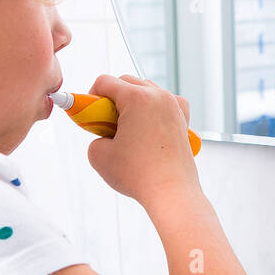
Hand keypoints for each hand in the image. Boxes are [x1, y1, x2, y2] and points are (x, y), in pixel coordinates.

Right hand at [85, 73, 199, 206]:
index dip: (91, 98)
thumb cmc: (138, 175)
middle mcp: (159, 96)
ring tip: (126, 128)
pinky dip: (153, 109)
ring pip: (146, 90)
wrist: (171, 192)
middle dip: (111, 98)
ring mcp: (175, 107)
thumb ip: (95, 136)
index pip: (105, 82)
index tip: (90, 116)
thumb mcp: (98, 155)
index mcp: (137, 98)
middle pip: (126, 82)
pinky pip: (165, 103)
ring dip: (132, 102)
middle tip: (105, 123)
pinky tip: (147, 127)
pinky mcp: (184, 120)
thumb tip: (103, 134)